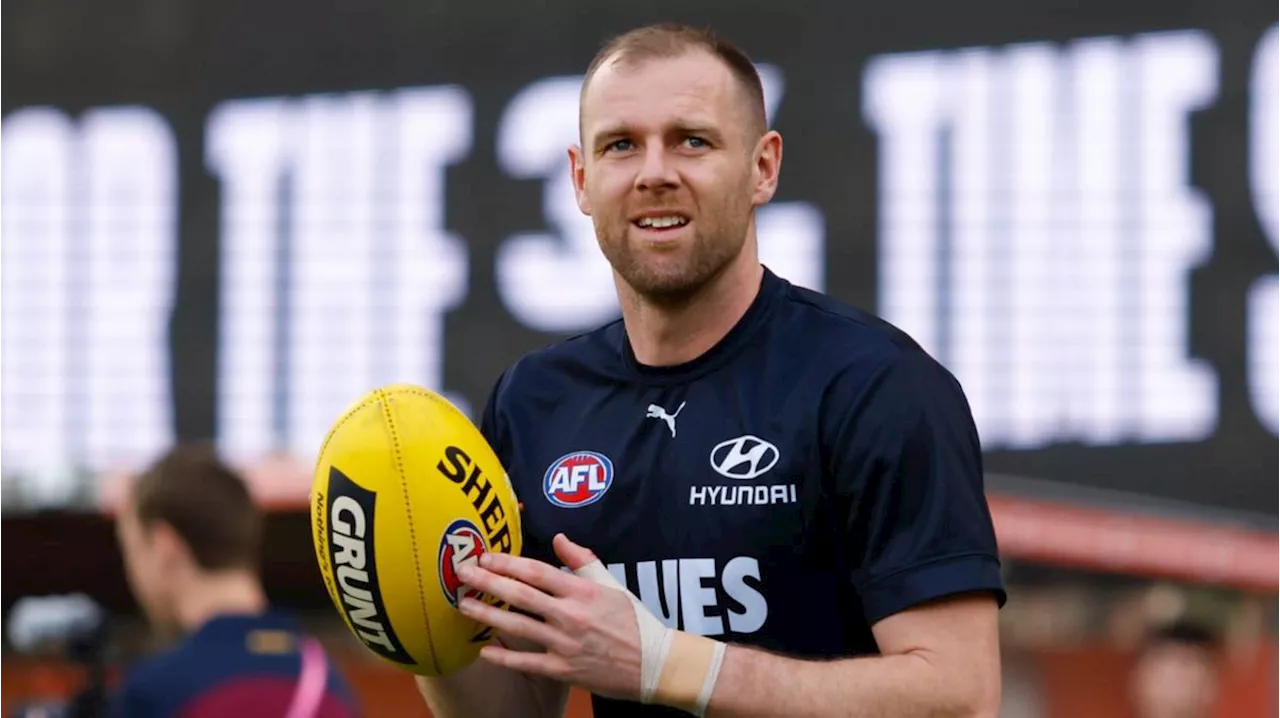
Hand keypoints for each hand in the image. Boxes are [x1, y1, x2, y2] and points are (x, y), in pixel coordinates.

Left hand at [456, 533, 644, 700]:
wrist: (653, 663)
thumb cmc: (632, 621)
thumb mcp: (610, 583)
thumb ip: (582, 559)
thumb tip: (558, 539)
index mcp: (582, 591)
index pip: (537, 572)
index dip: (508, 563)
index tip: (486, 556)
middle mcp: (571, 615)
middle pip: (521, 595)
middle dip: (488, 582)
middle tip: (464, 573)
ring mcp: (565, 644)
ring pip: (518, 626)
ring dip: (487, 614)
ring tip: (464, 605)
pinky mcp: (564, 670)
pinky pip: (527, 663)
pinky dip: (504, 656)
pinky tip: (483, 649)